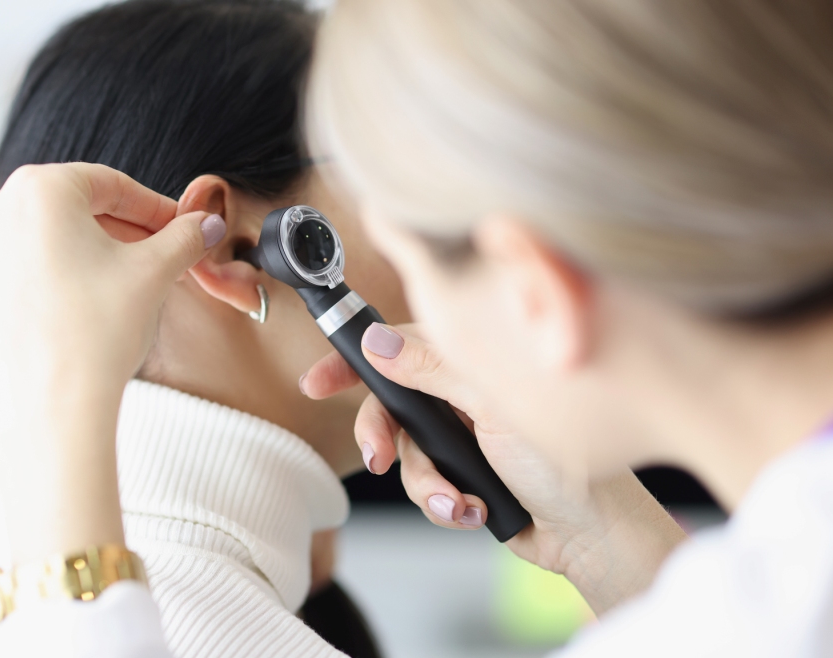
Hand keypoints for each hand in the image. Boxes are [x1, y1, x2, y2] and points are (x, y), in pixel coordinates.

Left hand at [0, 163, 224, 561]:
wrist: (52, 409)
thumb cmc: (100, 332)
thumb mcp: (157, 271)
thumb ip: (185, 236)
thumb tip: (206, 224)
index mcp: (38, 190)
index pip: (110, 185)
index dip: (154, 208)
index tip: (179, 228)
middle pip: (71, 211)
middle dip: (117, 231)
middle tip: (155, 257)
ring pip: (39, 243)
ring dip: (80, 257)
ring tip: (116, 287)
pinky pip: (8, 276)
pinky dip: (41, 284)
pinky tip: (72, 309)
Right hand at [301, 323, 685, 613]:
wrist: (592, 533)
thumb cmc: (564, 461)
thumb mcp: (493, 406)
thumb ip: (434, 369)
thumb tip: (378, 342)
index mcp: (470, 364)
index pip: (399, 349)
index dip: (353, 362)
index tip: (317, 380)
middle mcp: (461, 396)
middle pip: (391, 409)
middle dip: (382, 439)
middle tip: (377, 459)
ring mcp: (461, 437)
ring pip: (406, 457)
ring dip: (428, 485)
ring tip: (460, 501)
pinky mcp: (462, 476)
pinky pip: (425, 489)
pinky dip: (445, 504)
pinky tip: (474, 510)